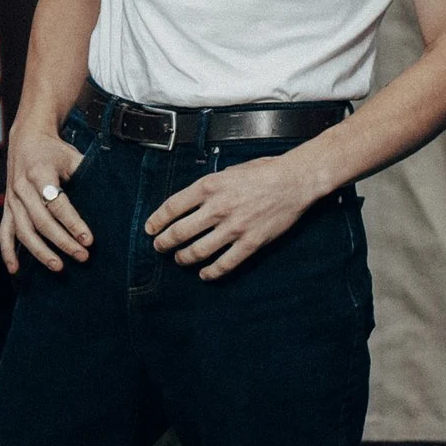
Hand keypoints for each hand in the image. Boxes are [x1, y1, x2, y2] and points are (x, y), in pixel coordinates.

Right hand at [0, 122, 90, 275]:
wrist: (26, 139)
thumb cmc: (54, 150)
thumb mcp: (72, 155)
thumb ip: (86, 173)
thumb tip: (112, 193)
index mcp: (39, 173)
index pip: (57, 204)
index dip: (73, 223)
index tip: (89, 240)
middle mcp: (22, 187)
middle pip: (41, 221)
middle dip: (62, 242)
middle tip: (82, 256)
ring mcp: (12, 199)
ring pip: (23, 231)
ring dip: (40, 251)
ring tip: (59, 266)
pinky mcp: (7, 207)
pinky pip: (4, 232)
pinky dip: (8, 252)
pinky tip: (16, 269)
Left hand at [146, 150, 320, 280]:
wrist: (294, 180)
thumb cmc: (264, 172)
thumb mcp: (228, 171)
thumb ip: (208, 188)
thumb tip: (190, 203)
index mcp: (209, 186)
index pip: (172, 207)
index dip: (156, 221)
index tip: (150, 229)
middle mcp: (217, 208)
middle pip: (179, 233)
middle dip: (164, 243)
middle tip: (159, 247)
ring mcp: (234, 228)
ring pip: (198, 251)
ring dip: (184, 258)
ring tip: (180, 259)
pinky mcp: (250, 243)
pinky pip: (224, 264)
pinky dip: (210, 272)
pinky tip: (204, 273)